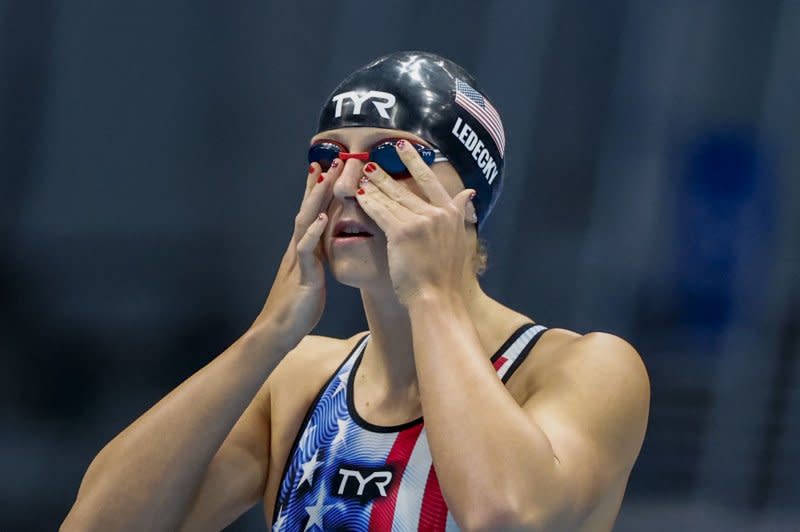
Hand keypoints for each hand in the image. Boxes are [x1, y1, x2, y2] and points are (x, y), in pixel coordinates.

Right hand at [252, 160, 339, 349]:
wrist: (280, 331)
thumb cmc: (298, 307)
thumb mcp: (313, 277)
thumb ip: (317, 259)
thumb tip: (326, 244)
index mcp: (303, 249)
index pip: (310, 214)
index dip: (317, 192)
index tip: (327, 169)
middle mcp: (298, 249)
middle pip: (307, 210)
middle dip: (319, 186)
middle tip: (331, 162)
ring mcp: (298, 260)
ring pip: (304, 223)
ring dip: (315, 200)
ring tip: (326, 179)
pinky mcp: (302, 275)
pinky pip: (306, 250)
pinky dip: (313, 232)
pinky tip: (322, 218)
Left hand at [355, 140, 475, 304]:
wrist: (439, 299)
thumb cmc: (446, 278)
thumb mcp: (462, 241)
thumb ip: (462, 215)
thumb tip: (469, 192)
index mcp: (452, 214)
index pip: (431, 182)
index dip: (415, 163)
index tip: (403, 148)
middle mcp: (438, 214)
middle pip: (406, 188)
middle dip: (385, 173)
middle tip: (371, 159)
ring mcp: (420, 221)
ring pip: (391, 198)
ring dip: (373, 185)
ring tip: (359, 173)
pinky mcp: (402, 232)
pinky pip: (380, 212)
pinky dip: (368, 202)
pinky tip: (358, 194)